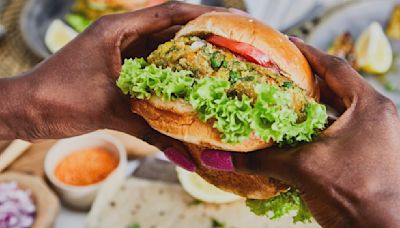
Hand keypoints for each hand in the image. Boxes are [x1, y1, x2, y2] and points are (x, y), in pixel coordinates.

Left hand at [0, 3, 221, 150]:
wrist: (27, 109)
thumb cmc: (59, 99)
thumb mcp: (111, 112)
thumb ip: (152, 131)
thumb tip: (185, 157)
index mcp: (118, 30)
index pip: (167, 12)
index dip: (200, 15)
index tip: (227, 23)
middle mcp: (121, 36)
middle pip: (167, 30)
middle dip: (198, 38)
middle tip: (228, 49)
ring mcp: (119, 52)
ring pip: (159, 49)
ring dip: (183, 58)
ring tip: (214, 68)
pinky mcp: (116, 69)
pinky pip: (148, 67)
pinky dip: (166, 75)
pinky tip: (184, 87)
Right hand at [199, 40, 399, 226]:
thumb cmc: (354, 195)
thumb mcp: (302, 169)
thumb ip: (257, 160)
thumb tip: (216, 157)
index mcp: (368, 107)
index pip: (335, 67)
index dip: (307, 53)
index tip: (285, 44)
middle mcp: (375, 116)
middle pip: (335, 87)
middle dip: (307, 80)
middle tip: (279, 72)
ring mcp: (374, 135)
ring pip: (338, 110)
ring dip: (312, 105)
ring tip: (284, 99)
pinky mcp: (368, 152)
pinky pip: (340, 129)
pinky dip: (318, 127)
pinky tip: (297, 131)